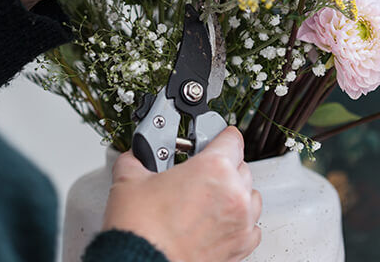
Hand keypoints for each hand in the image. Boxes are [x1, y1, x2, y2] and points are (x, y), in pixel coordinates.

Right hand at [102, 127, 261, 261]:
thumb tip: (134, 156)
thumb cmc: (141, 229)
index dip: (221, 133)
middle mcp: (234, 193)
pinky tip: (218, 217)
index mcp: (213, 168)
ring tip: (210, 192)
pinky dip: (239, 218)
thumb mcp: (129, 179)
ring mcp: (240, 222)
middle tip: (199, 168)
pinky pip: (252, 225)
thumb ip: (136, 158)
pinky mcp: (239, 247)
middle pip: (241, 165)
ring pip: (251, 194)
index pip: (232, 138)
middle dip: (222, 163)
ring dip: (235, 189)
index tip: (213, 136)